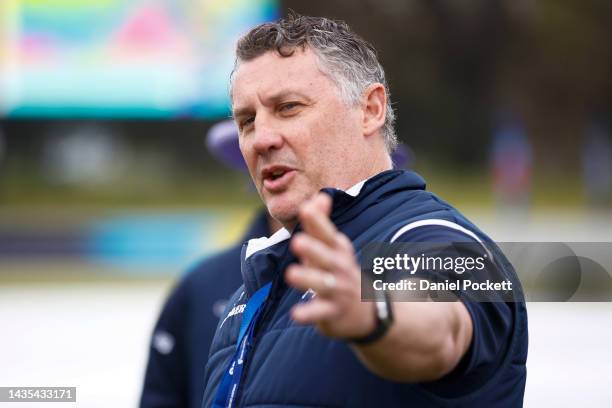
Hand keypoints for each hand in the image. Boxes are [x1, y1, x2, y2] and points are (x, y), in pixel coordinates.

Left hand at [285, 192, 375, 338]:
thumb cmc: (340, 272)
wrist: (369, 311)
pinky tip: (296, 314)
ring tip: (291, 274)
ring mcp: (339, 291)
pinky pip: (321, 313)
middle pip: (326, 257)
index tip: (306, 208)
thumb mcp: (333, 248)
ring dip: (308, 278)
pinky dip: (309, 313)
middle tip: (297, 242)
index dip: (318, 222)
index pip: (327, 234)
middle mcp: (340, 268)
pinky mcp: (333, 312)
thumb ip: (320, 224)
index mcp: (338, 250)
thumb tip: (318, 196)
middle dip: (313, 249)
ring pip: (323, 284)